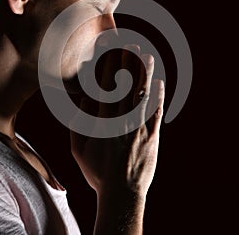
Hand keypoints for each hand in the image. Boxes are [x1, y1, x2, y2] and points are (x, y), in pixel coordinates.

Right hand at [70, 44, 164, 197]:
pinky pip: (156, 113)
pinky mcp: (152, 137)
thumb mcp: (79, 150)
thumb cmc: (98, 173)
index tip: (109, 52)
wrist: (122, 194)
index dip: (108, 68)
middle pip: (126, 87)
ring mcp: (139, 128)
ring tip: (148, 56)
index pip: (106, 89)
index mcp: (103, 123)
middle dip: (128, 64)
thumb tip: (84, 100)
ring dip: (145, 75)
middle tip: (131, 45)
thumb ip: (78, 124)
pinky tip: (160, 84)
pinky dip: (158, 98)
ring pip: (142, 96)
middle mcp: (122, 121)